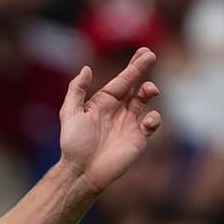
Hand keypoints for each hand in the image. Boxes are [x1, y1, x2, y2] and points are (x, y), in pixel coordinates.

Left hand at [57, 48, 163, 196]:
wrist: (82, 171)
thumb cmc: (73, 144)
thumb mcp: (69, 114)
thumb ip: (76, 90)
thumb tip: (86, 68)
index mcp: (102, 103)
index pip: (120, 81)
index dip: (133, 67)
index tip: (144, 52)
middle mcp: (117, 110)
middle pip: (133, 85)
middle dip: (142, 70)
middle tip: (150, 54)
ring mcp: (128, 123)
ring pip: (144, 101)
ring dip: (149, 91)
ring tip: (150, 89)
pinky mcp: (138, 138)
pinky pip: (152, 124)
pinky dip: (154, 119)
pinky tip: (147, 121)